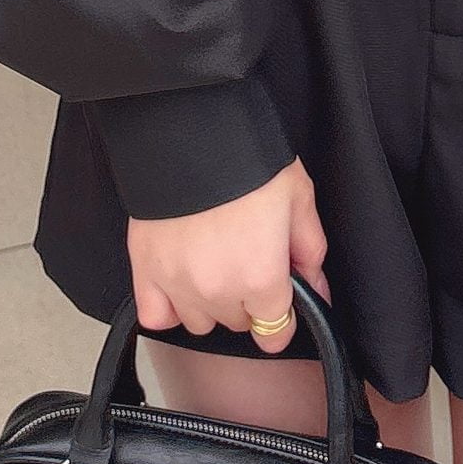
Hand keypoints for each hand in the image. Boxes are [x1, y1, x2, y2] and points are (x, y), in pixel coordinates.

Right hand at [127, 156, 329, 352]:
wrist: (194, 130)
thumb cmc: (250, 158)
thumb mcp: (298, 197)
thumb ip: (310, 251)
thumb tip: (317, 289)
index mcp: (261, 276)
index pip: (274, 333)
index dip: (283, 317)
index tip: (280, 298)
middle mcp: (218, 291)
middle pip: (238, 323)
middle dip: (249, 299)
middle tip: (249, 258)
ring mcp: (178, 284)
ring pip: (199, 323)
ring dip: (211, 302)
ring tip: (215, 262)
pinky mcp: (145, 269)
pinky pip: (156, 316)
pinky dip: (169, 307)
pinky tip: (181, 282)